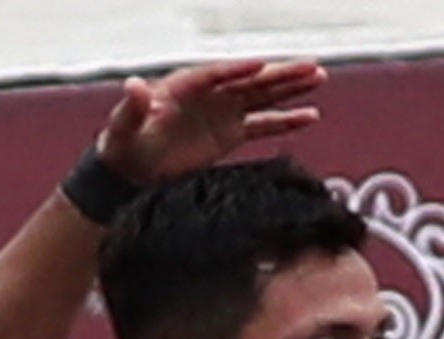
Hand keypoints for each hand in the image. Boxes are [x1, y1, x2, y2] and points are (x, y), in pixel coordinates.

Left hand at [97, 57, 325, 187]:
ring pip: (262, 96)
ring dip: (290, 88)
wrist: (131, 168)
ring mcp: (222, 112)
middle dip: (280, 73)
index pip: (216, 74)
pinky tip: (310, 116)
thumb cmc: (124, 143)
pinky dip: (286, 121)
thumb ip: (133, 107)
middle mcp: (208, 94)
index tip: (261, 65)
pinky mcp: (230, 134)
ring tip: (319, 78)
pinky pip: (263, 125)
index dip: (238, 70)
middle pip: (249, 79)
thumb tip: (134, 86)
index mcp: (184, 85)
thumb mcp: (124, 126)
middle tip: (310, 65)